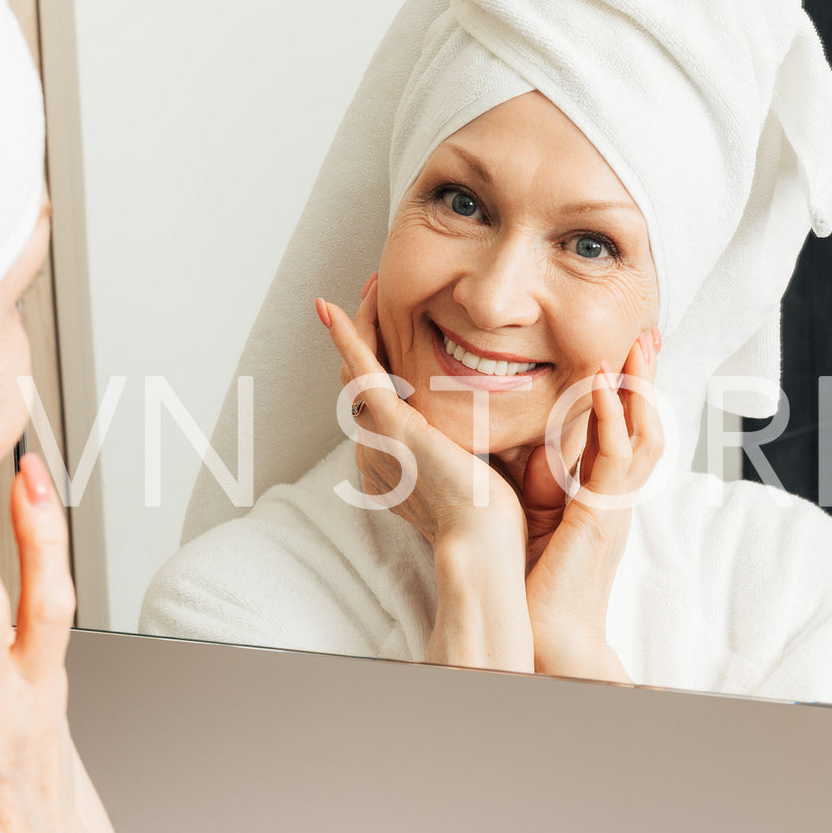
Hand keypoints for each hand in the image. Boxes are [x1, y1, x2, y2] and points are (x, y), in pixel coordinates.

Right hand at [319, 285, 531, 671]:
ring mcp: (378, 434)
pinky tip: (327, 308)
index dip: (385, 358)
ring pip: (359, 368)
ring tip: (370, 287)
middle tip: (378, 292)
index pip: (382, 399)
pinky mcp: (388, 425)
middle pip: (364, 379)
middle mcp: (376, 446)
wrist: (483, 544)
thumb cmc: (492, 522)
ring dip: (362, 324)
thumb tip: (504, 432)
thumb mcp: (482, 471)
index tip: (399, 325)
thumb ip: (478, 445)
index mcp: (395, 459)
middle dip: (370, 333)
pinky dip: (342, 337)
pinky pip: (359, 371)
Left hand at [520, 329, 662, 681]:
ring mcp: (617, 505)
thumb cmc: (539, 581)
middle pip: (648, 424)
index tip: (626, 350)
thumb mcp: (539, 516)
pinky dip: (611, 417)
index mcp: (605, 496)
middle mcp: (619, 496)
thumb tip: (525, 445)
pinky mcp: (602, 515)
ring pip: (644, 433)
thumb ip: (541, 479)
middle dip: (648, 379)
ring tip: (634, 346)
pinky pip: (617, 457)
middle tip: (646, 333)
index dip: (628, 391)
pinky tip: (601, 386)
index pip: (626, 431)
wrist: (549, 633)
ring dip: (639, 387)